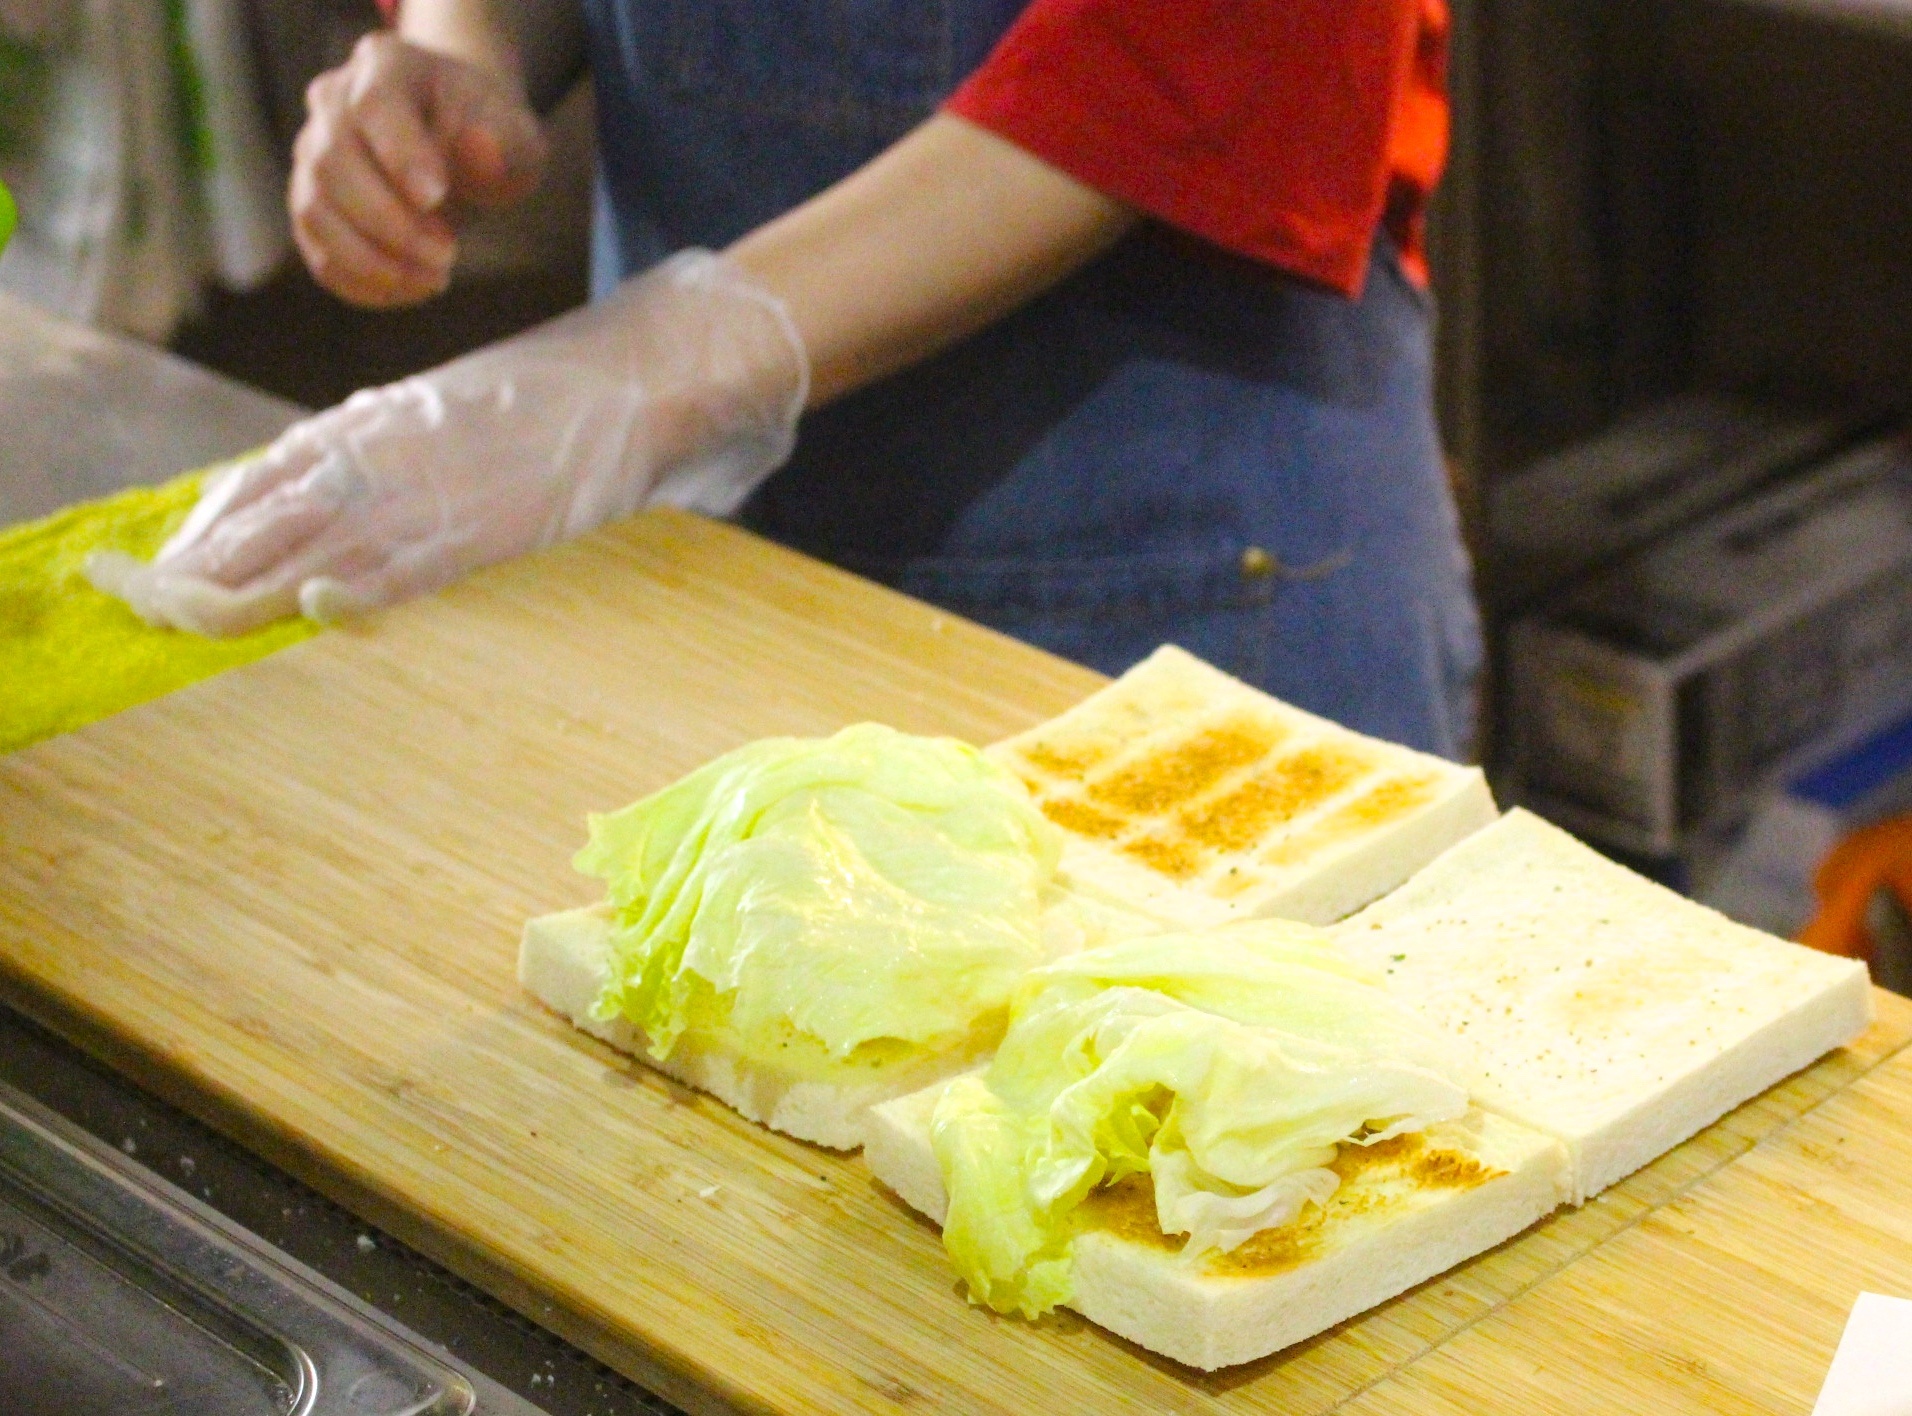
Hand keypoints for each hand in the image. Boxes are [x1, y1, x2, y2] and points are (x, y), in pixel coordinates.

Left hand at [88, 253, 808, 635]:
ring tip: (187, 624)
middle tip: (147, 608)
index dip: (203, 528)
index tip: (162, 568)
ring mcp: (427, 493)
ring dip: (244, 591)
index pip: (259, 479)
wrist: (625, 382)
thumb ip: (386, 451)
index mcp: (369, 425)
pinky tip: (312, 610)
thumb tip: (336, 491)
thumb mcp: (444, 415)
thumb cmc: (542, 403)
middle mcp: (379, 454)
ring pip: (312, 547)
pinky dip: (354, 589)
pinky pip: (403, 567)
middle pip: (262, 518)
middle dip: (197, 567)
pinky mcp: (479, 529)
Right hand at [291, 32, 547, 307]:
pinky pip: (318, 250)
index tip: (438, 199)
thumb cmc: (489, 135)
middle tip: (447, 256)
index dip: (400, 155)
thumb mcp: (515, 133)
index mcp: (385, 65)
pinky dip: (360, 282)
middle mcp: (333, 101)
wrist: (462, 144)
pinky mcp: (312, 204)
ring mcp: (312, 152)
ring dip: (373, 260)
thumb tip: (480, 148)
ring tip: (434, 279)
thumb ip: (503, 142)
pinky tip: (409, 289)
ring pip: (314, 211)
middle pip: (332, 162)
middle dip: (390, 223)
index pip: (374, 105)